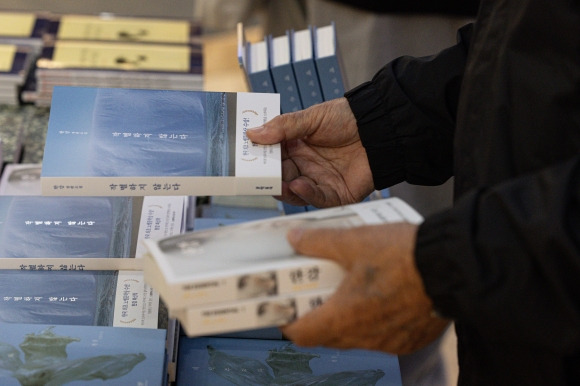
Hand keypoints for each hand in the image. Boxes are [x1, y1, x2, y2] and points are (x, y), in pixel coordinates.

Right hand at [247, 98, 373, 207]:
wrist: (380, 127)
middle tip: (257, 176)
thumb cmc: (348, 118)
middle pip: (280, 177)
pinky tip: (299, 185)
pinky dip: (306, 194)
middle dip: (268, 178)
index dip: (259, 160)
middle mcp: (306, 166)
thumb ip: (283, 127)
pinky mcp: (335, 194)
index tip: (245, 160)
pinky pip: (316, 198)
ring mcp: (319, 181)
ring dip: (284, 189)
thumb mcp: (312, 117)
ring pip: (294, 192)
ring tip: (279, 183)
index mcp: (296, 147)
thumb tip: (253, 133)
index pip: (272, 158)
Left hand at [281, 223, 449, 354]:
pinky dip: (377, 322)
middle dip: (319, 318)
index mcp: (345, 316)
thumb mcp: (354, 241)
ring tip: (352, 291)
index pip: (302, 335)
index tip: (286, 311)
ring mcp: (391, 342)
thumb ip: (319, 241)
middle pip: (329, 336)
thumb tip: (296, 238)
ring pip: (357, 337)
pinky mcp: (411, 339)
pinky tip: (382, 298)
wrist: (452, 264)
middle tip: (318, 294)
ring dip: (349, 319)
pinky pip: (385, 337)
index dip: (289, 323)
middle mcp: (366, 336)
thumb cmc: (405, 255)